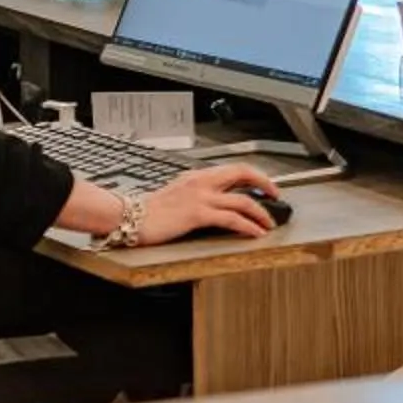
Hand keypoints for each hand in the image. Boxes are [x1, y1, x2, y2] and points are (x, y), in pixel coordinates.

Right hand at [137, 165, 283, 243]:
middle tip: (277, 195)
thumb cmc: (148, 211)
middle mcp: (201, 182)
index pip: (233, 169)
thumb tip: (214, 202)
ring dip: (261, 212)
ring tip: (269, 223)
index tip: (264, 185)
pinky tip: (255, 233)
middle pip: (243, 173)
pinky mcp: (197, 214)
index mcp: (197, 176)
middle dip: (265, 183)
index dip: (253, 175)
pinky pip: (232, 219)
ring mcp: (200, 197)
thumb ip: (196, 194)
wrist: (126, 216)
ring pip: (242, 200)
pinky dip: (248, 226)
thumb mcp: (176, 195)